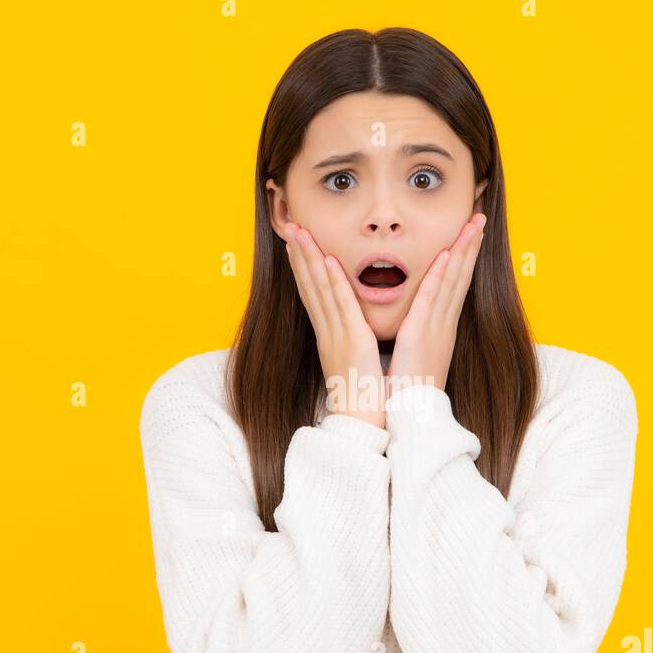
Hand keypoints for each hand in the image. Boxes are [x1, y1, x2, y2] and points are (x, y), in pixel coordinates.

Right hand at [283, 222, 386, 429]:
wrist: (362, 424)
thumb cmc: (363, 399)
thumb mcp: (354, 364)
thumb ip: (352, 344)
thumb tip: (355, 333)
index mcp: (330, 337)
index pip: (313, 296)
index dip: (301, 269)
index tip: (294, 246)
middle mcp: (328, 332)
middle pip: (309, 286)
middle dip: (298, 255)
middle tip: (289, 228)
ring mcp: (337, 335)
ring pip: (320, 289)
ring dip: (309, 258)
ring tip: (298, 232)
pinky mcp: (353, 341)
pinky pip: (341, 306)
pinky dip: (333, 281)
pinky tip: (327, 260)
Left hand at [386, 213, 485, 401]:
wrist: (410, 415)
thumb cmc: (410, 388)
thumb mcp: (417, 354)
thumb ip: (419, 334)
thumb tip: (416, 323)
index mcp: (441, 328)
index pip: (455, 285)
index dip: (464, 258)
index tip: (470, 235)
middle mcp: (444, 323)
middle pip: (461, 276)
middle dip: (471, 245)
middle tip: (480, 217)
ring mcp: (437, 327)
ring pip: (453, 280)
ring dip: (463, 250)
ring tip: (474, 224)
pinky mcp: (422, 333)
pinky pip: (433, 298)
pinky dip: (440, 275)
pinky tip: (447, 254)